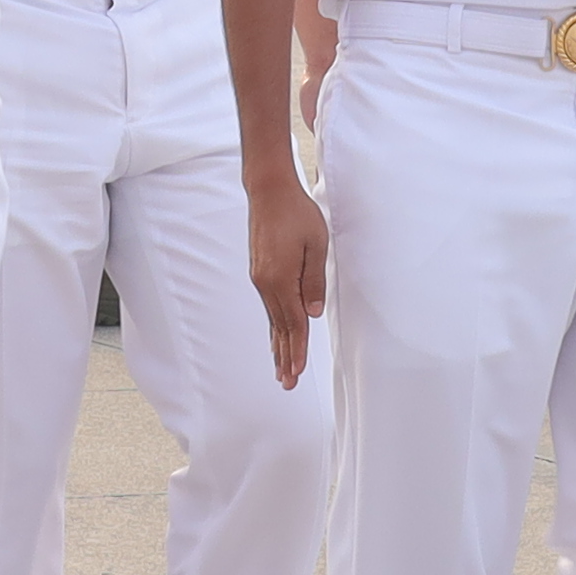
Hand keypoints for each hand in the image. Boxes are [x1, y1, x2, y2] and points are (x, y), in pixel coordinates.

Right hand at [246, 169, 327, 389]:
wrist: (268, 190)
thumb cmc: (296, 213)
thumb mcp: (315, 244)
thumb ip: (314, 279)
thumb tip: (312, 312)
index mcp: (280, 279)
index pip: (293, 323)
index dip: (297, 350)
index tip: (297, 372)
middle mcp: (266, 284)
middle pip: (279, 328)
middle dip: (285, 357)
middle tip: (287, 384)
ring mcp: (260, 279)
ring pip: (272, 320)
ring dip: (278, 346)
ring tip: (281, 370)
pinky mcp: (260, 273)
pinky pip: (268, 307)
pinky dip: (272, 327)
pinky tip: (274, 337)